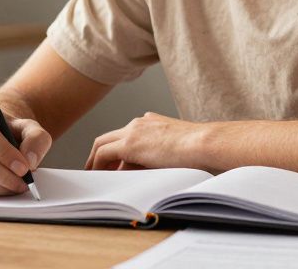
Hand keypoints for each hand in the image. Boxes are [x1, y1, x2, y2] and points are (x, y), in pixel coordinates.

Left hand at [85, 112, 208, 170]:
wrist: (205, 142)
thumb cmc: (199, 149)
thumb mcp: (176, 149)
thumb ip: (159, 154)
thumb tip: (146, 169)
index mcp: (152, 122)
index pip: (126, 134)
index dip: (116, 149)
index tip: (113, 163)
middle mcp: (140, 123)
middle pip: (109, 137)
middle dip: (99, 154)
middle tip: (94, 169)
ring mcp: (134, 131)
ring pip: (102, 144)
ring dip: (95, 160)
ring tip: (92, 175)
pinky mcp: (130, 143)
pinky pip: (104, 154)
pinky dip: (97, 164)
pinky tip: (96, 175)